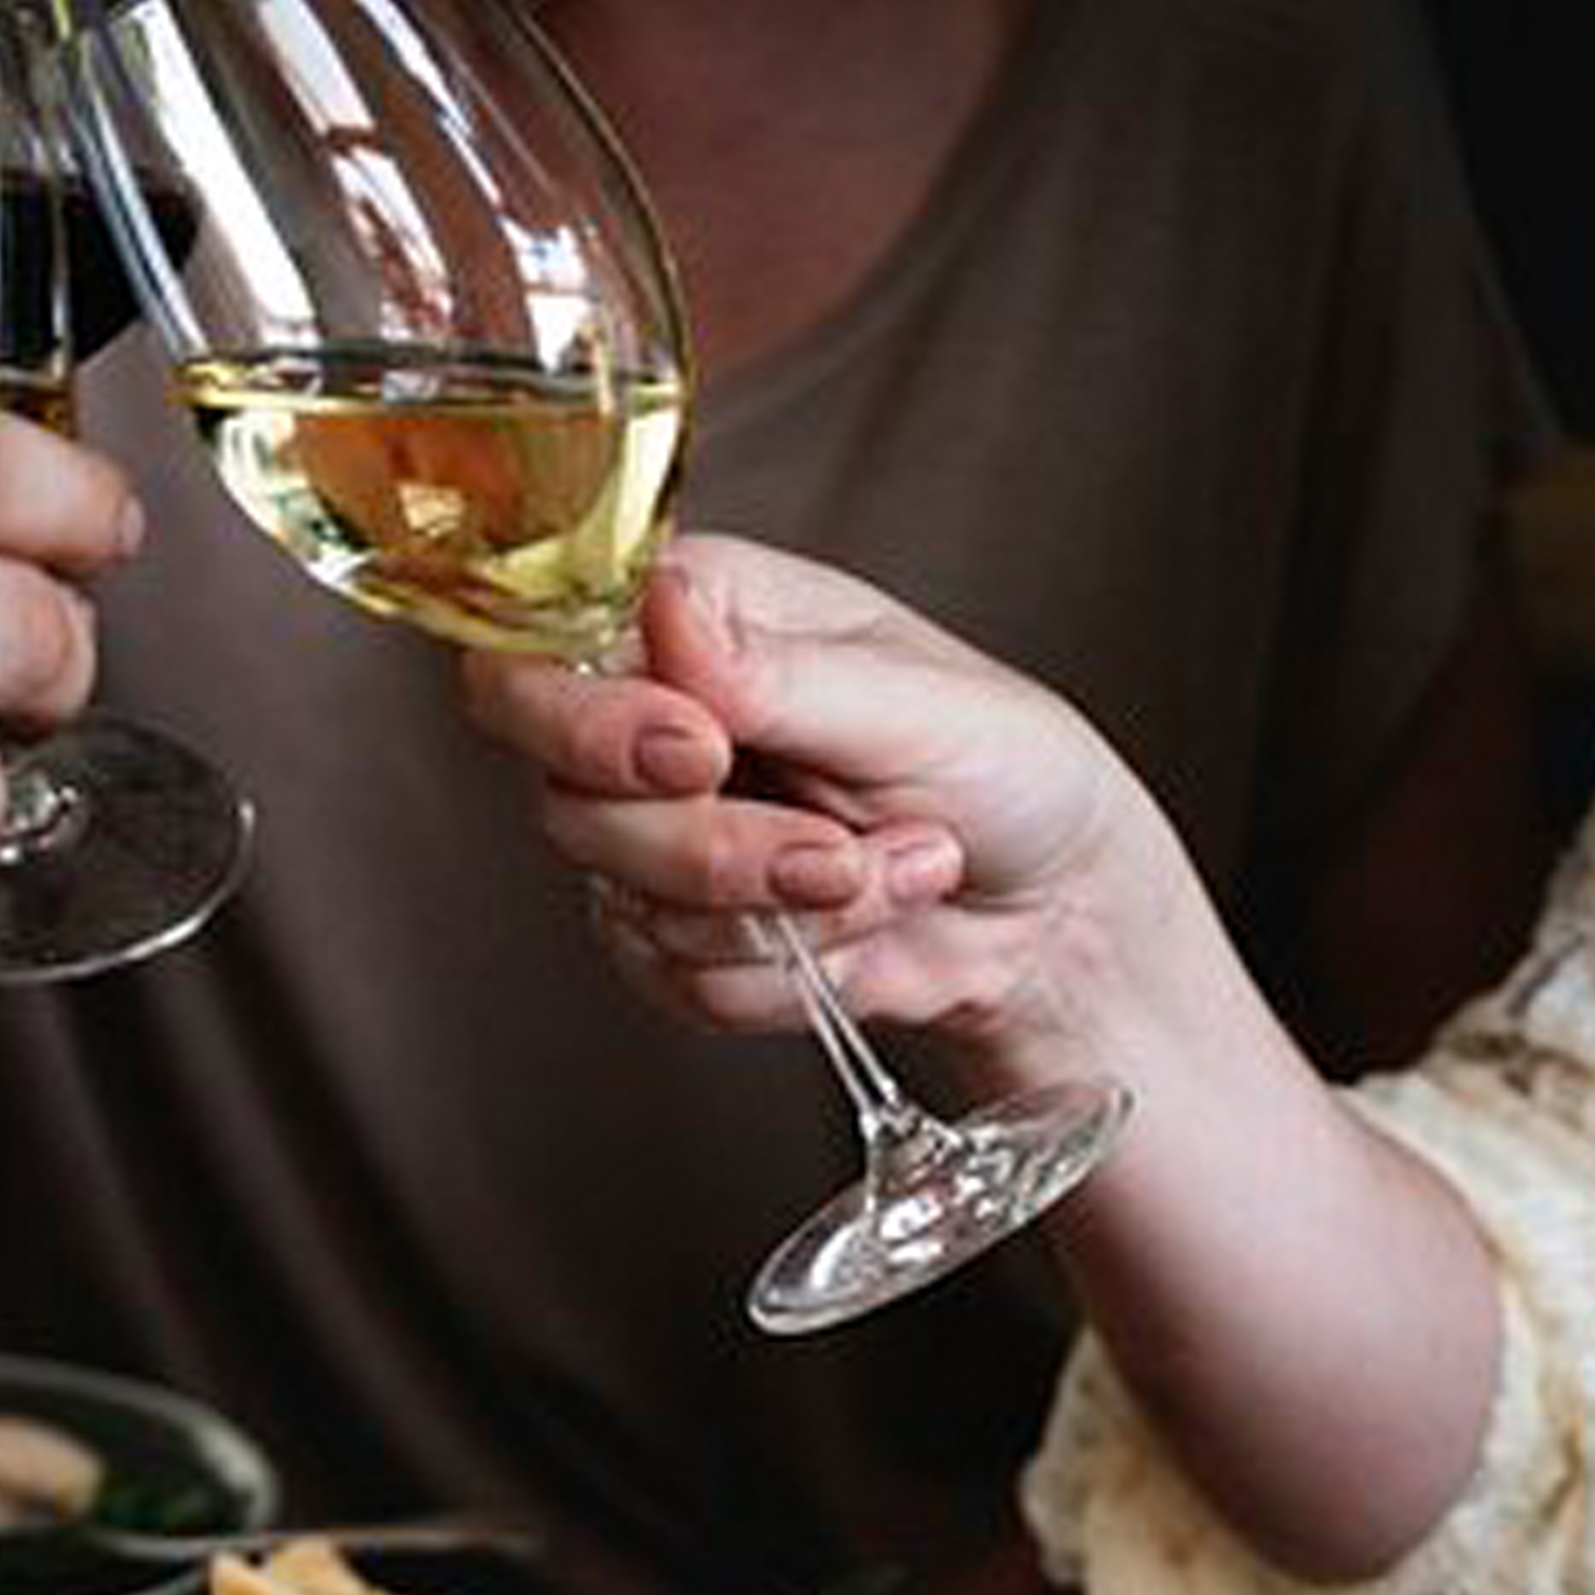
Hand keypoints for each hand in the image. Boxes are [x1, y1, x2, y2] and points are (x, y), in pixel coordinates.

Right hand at [457, 529, 1140, 1047]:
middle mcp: (654, 722)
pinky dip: (791, 975)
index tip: (704, 754)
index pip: (539, 657)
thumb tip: (666, 611)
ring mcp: (659, 840)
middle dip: (719, 850)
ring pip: (633, 908)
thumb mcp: (917, 700)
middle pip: (571, 806)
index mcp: (696, 619)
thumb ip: (780, 670)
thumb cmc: (1009, 769)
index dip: (591, 723)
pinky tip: (868, 924)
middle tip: (840, 846)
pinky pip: (682, 983)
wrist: (1055, 910)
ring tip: (901, 869)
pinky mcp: (683, 941)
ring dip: (788, 916)